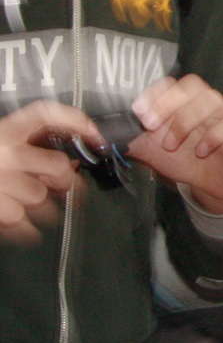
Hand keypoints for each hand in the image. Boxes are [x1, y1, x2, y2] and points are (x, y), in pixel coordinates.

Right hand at [0, 100, 98, 243]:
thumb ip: (25, 147)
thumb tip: (66, 163)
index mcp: (4, 131)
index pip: (46, 114)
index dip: (75, 120)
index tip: (94, 133)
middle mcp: (4, 152)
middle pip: (56, 166)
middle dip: (64, 180)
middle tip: (66, 188)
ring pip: (42, 197)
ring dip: (42, 207)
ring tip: (33, 207)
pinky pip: (23, 221)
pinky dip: (26, 229)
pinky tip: (24, 227)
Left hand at [130, 75, 222, 214]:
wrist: (212, 184)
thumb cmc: (185, 161)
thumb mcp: (153, 151)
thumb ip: (133, 139)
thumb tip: (107, 132)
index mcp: (184, 103)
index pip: (172, 84)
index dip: (155, 94)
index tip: (138, 111)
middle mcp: (206, 103)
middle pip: (192, 86)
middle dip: (168, 104)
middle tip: (151, 125)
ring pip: (212, 100)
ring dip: (187, 121)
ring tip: (172, 145)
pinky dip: (214, 136)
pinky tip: (201, 151)